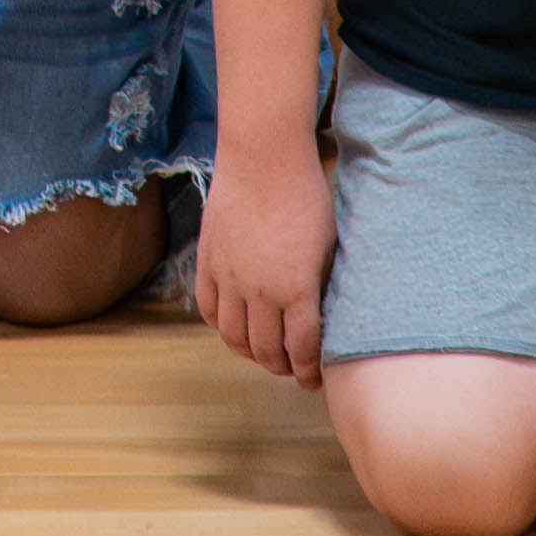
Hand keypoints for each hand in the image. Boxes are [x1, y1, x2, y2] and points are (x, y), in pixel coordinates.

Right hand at [195, 136, 337, 386]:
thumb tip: (320, 318)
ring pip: (232, 337)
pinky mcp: (208, 261)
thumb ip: (320, 286)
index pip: (300, 349)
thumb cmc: (305, 195)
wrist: (263, 157)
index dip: (307, 371)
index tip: (312, 378)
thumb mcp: (328, 246)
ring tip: (261, 352)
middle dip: (280, 367)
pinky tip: (234, 325)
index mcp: (296, 288)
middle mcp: (259, 291)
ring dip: (249, 353)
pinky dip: (220, 326)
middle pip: (265, 350)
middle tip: (289, 368)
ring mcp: (229, 277)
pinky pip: (209, 309)